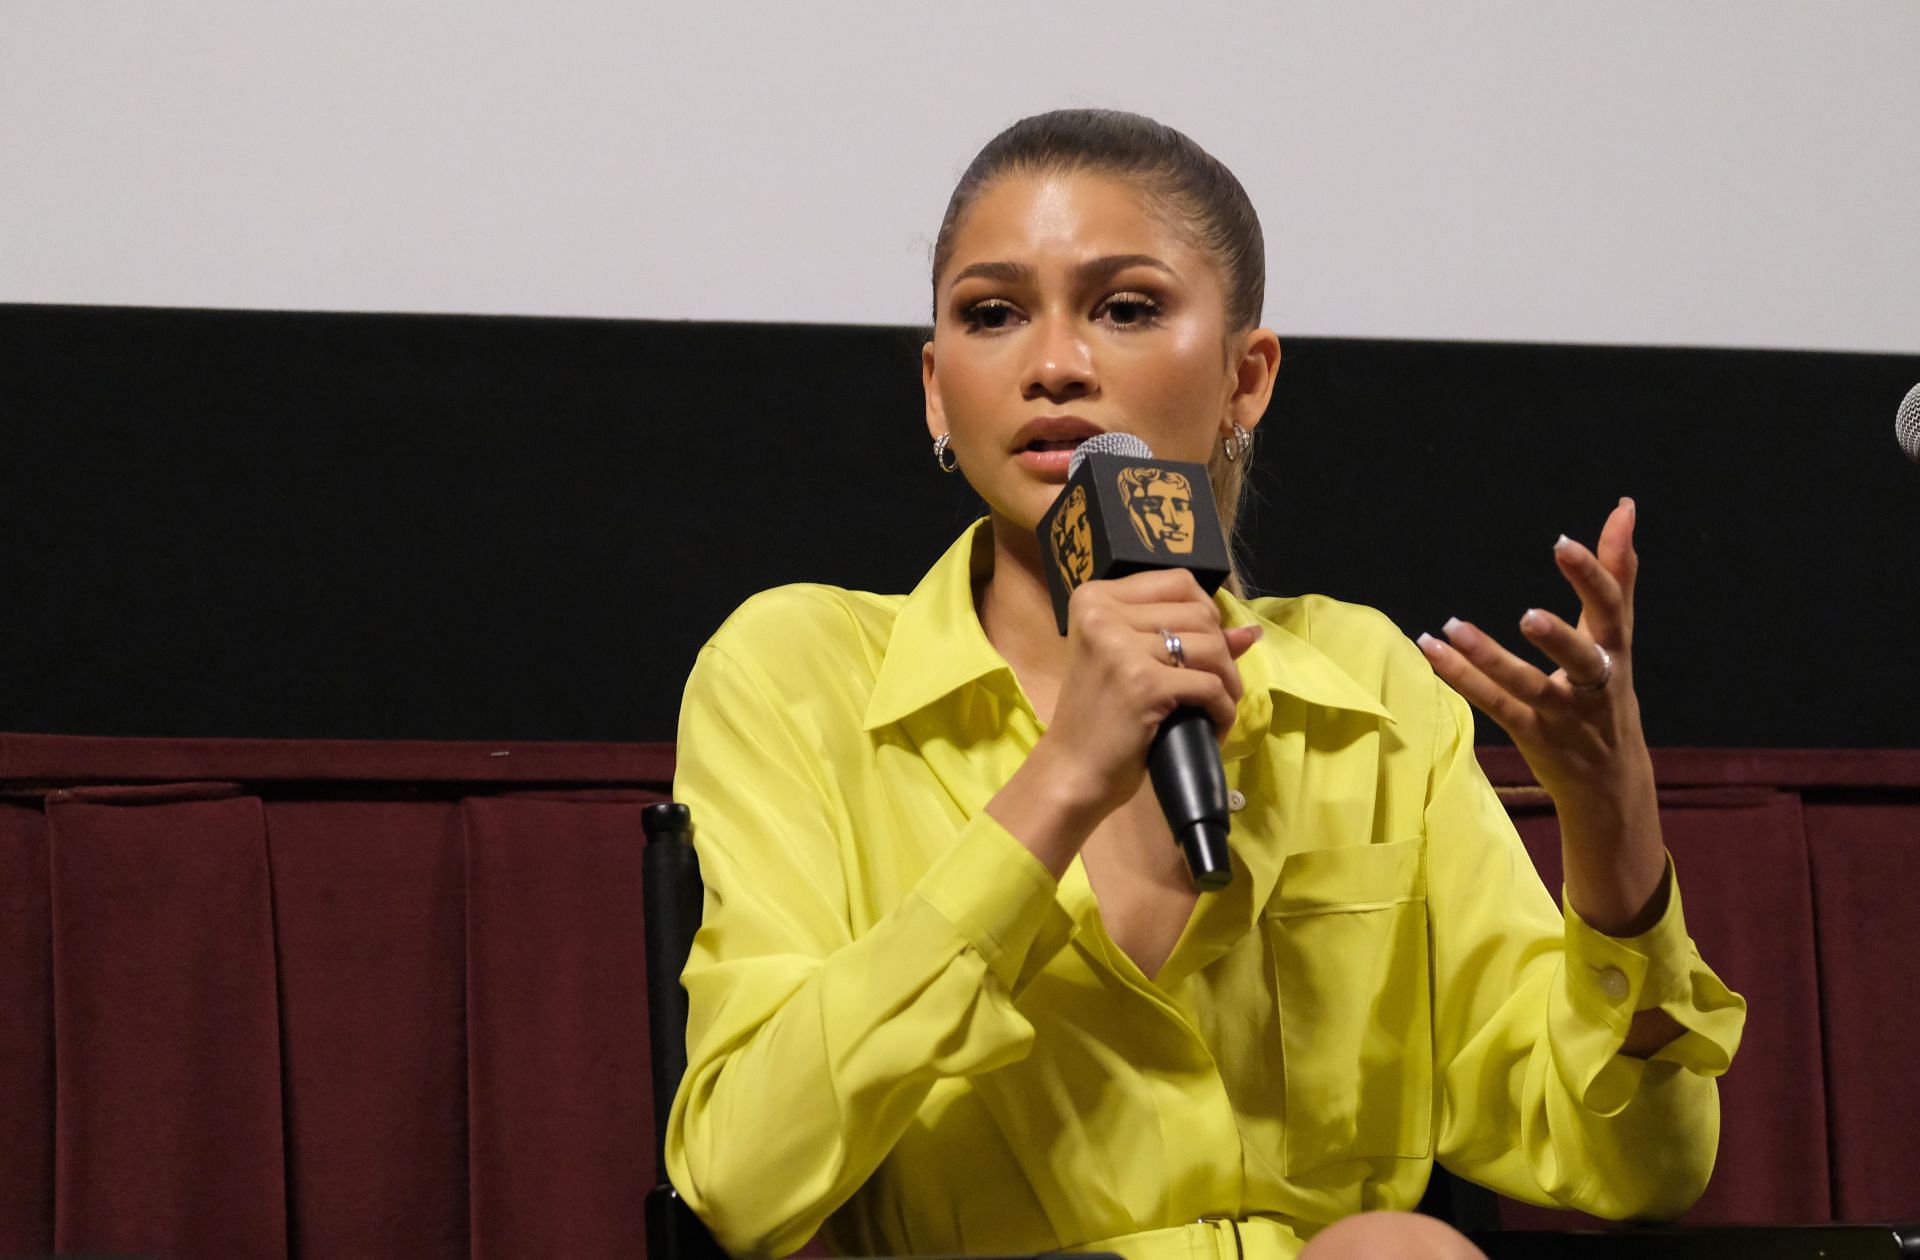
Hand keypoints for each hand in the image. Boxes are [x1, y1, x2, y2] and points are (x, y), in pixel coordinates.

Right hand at [1045, 569, 1261, 817]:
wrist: (1072, 770)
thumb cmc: (1098, 716)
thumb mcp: (1131, 663)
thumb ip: (1185, 638)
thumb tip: (1251, 631)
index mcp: (1094, 598)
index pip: (1177, 581)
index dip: (1205, 612)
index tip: (1206, 646)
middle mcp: (1102, 614)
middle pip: (1199, 613)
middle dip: (1220, 652)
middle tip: (1215, 685)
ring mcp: (1121, 647)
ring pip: (1211, 646)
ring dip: (1227, 681)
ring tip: (1217, 706)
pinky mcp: (1143, 683)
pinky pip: (1210, 686)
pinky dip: (1223, 709)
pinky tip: (1213, 726)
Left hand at [1417, 497, 1667, 933]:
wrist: (1612, 783)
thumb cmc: (1608, 692)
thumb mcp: (1616, 635)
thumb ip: (1619, 572)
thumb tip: (1625, 506)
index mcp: (1616, 651)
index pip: (1613, 608)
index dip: (1593, 576)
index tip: (1563, 543)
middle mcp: (1595, 685)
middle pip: (1585, 659)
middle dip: (1560, 638)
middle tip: (1528, 615)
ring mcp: (1563, 715)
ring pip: (1529, 687)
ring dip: (1490, 659)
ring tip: (1452, 626)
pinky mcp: (1533, 736)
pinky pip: (1495, 706)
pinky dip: (1463, 678)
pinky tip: (1431, 649)